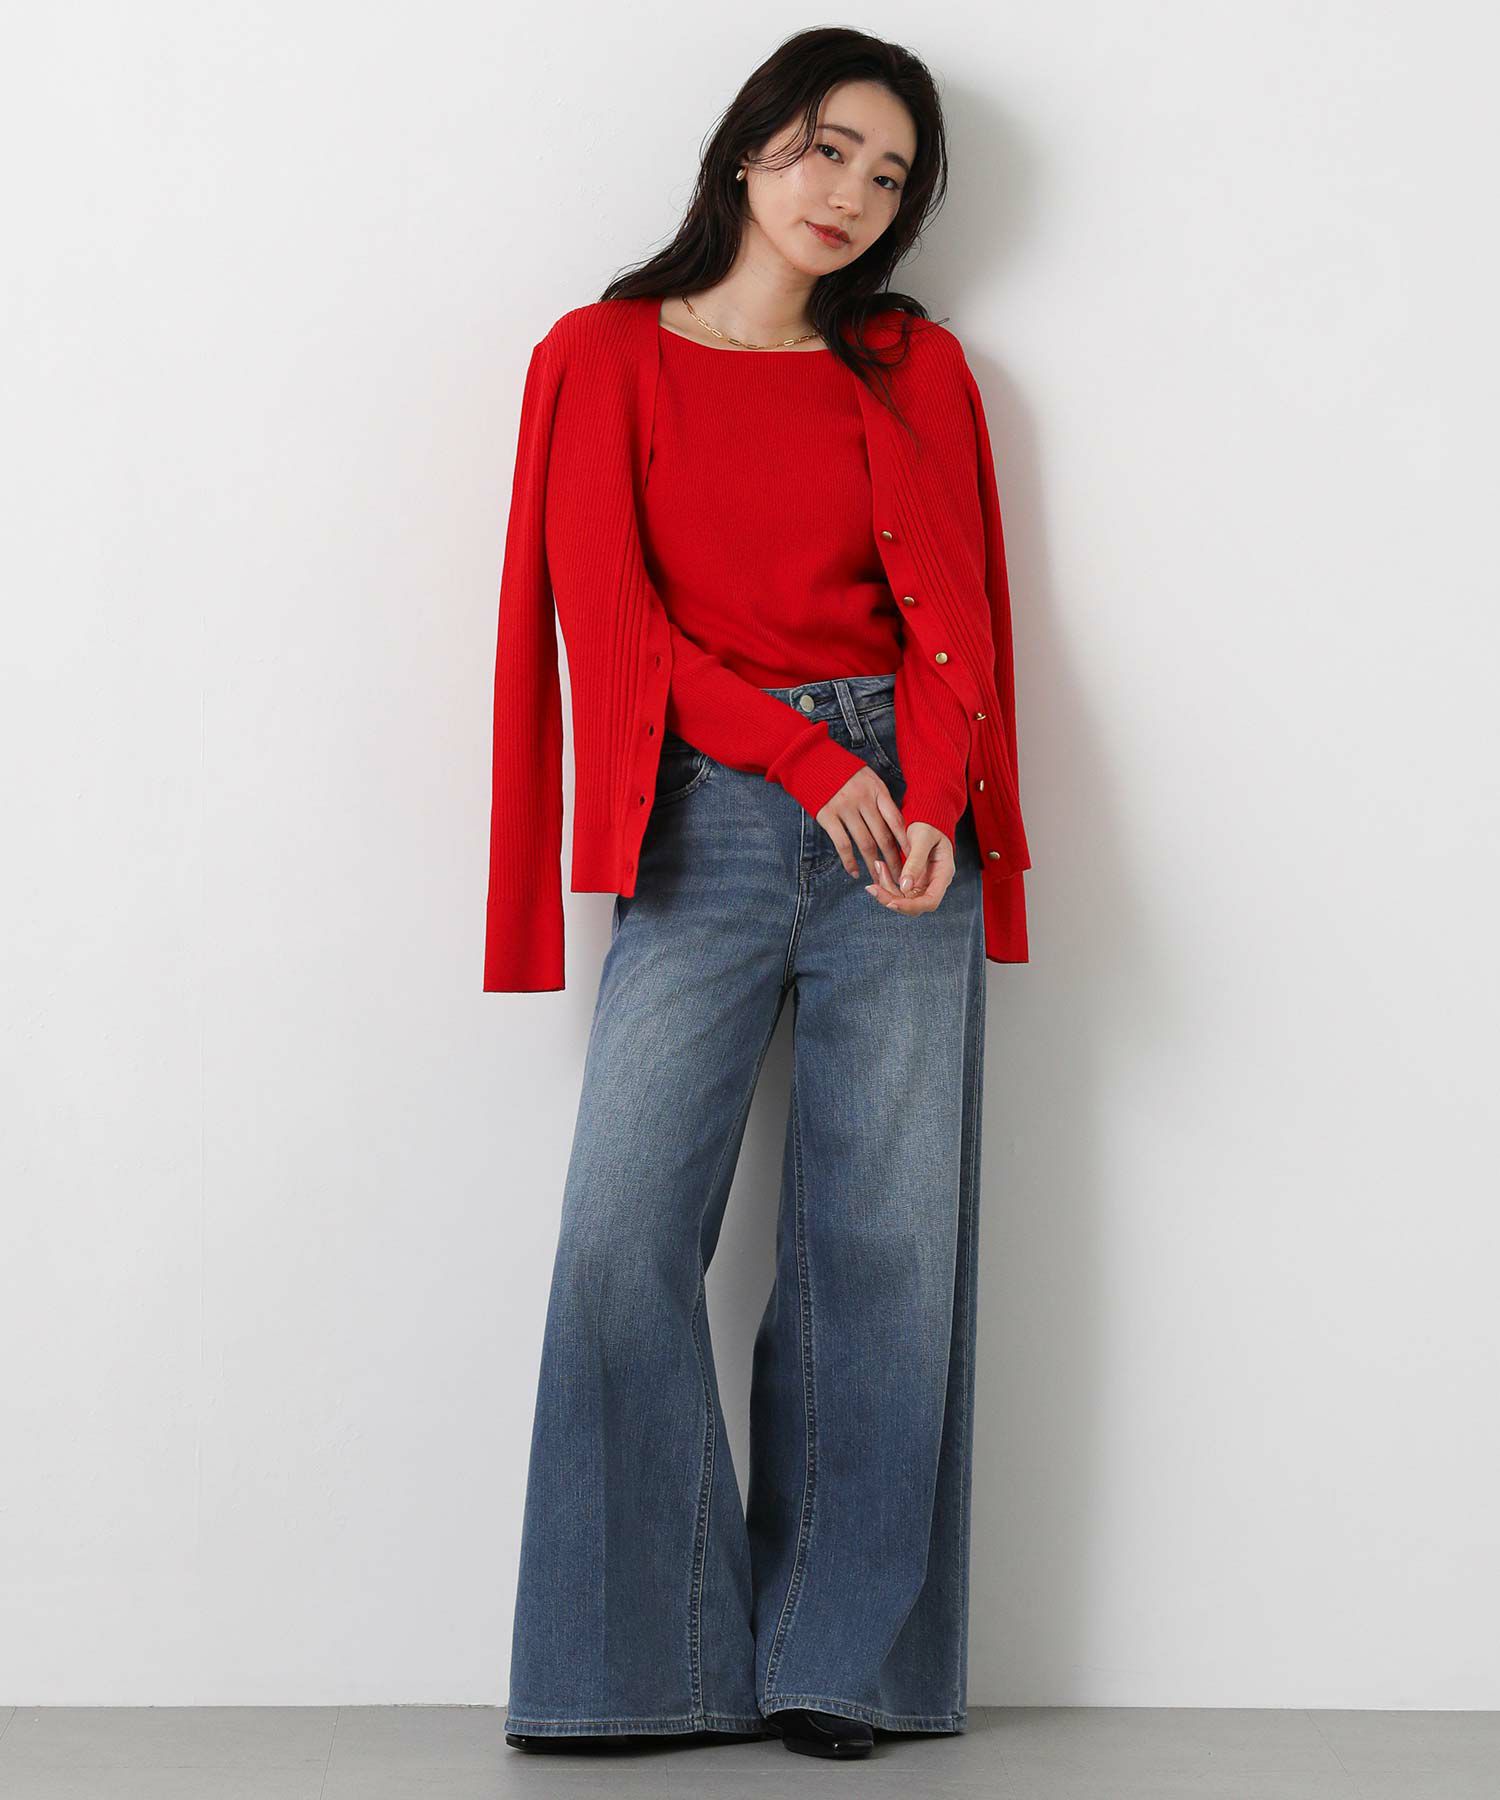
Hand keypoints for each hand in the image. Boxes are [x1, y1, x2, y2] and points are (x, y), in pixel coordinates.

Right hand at [815, 765, 909, 883]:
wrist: (811, 759)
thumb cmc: (843, 772)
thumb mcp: (868, 778)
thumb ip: (880, 799)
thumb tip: (895, 824)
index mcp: (877, 790)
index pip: (896, 820)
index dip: (906, 841)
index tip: (913, 858)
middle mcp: (864, 800)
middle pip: (884, 836)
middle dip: (893, 860)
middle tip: (900, 877)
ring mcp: (845, 808)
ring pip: (865, 843)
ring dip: (874, 864)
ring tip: (880, 879)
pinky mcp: (828, 816)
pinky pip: (843, 844)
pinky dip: (849, 861)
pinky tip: (854, 872)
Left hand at [865, 822, 954, 916]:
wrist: (926, 820)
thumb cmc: (929, 826)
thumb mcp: (922, 838)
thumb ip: (915, 861)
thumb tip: (905, 886)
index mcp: (943, 874)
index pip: (930, 901)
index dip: (911, 906)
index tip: (891, 903)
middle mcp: (934, 884)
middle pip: (915, 905)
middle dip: (891, 900)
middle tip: (872, 888)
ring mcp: (923, 884)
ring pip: (902, 899)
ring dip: (886, 889)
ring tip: (878, 865)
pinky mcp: (912, 882)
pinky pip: (897, 890)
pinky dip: (886, 882)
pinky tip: (880, 866)